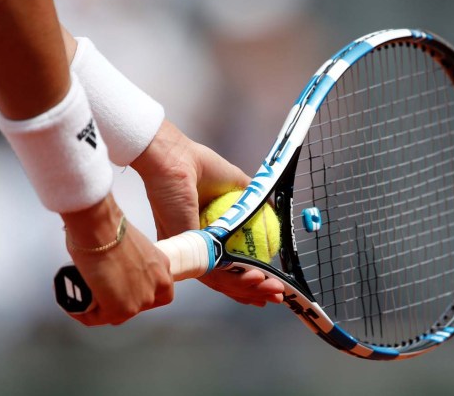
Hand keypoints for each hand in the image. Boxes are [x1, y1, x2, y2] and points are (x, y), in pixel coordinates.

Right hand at [61, 194, 173, 324]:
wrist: (100, 229)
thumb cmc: (109, 228)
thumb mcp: (132, 246)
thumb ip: (131, 260)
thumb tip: (115, 264)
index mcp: (162, 266)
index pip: (159, 291)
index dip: (140, 292)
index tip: (124, 290)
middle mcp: (158, 285)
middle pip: (139, 304)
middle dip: (119, 300)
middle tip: (101, 293)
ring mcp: (141, 300)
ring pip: (118, 313)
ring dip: (100, 309)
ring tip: (82, 299)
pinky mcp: (121, 310)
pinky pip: (97, 318)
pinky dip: (83, 314)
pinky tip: (72, 307)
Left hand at [131, 121, 283, 305]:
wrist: (176, 160)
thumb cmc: (198, 166)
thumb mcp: (235, 183)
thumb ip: (253, 198)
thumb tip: (272, 210)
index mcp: (203, 237)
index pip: (228, 266)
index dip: (250, 278)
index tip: (271, 282)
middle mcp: (194, 249)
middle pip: (227, 280)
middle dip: (255, 292)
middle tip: (277, 294)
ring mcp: (189, 253)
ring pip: (223, 281)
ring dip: (251, 288)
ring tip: (273, 289)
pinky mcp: (186, 252)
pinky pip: (215, 271)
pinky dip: (238, 278)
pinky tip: (258, 277)